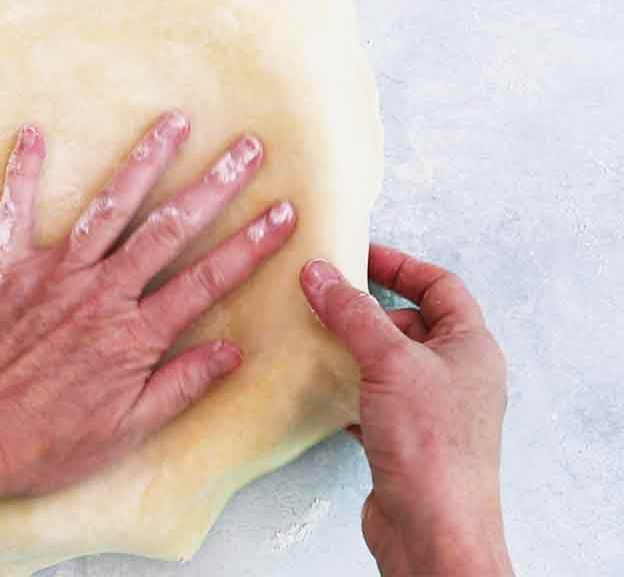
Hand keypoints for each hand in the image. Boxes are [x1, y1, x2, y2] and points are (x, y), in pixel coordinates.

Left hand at [0, 111, 296, 497]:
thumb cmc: (41, 445)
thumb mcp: (123, 432)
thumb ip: (180, 386)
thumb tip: (233, 350)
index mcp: (133, 335)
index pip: (206, 280)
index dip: (250, 245)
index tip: (283, 212)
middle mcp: (100, 293)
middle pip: (168, 230)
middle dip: (213, 186)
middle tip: (248, 148)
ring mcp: (52, 275)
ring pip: (109, 208)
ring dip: (144, 161)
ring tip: (174, 122)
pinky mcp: (4, 270)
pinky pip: (15, 212)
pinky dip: (24, 173)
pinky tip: (33, 133)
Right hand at [300, 247, 512, 576]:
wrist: (433, 529)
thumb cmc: (432, 446)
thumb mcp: (390, 361)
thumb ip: (352, 313)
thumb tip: (320, 273)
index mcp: (471, 346)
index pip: (439, 285)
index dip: (400, 265)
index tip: (359, 253)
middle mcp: (456, 374)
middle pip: (409, 322)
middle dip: (366, 309)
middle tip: (324, 294)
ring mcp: (430, 409)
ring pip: (387, 362)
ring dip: (351, 348)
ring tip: (312, 334)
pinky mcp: (404, 439)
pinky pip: (371, 399)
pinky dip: (345, 388)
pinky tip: (317, 386)